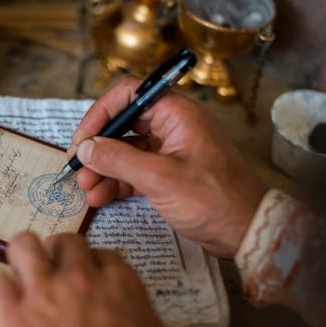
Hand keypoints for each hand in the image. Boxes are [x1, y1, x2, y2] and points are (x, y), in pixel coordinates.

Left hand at [0, 232, 197, 326]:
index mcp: (120, 284)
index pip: (102, 253)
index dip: (95, 265)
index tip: (92, 279)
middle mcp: (80, 279)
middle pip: (64, 242)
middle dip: (61, 255)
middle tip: (58, 274)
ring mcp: (43, 295)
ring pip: (24, 246)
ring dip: (25, 257)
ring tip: (26, 274)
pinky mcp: (14, 319)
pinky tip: (5, 303)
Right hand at [69, 79, 266, 257]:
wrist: (247, 232)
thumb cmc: (215, 200)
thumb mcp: (160, 178)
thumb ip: (118, 160)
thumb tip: (87, 148)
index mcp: (178, 114)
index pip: (130, 94)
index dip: (101, 112)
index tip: (83, 138)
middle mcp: (174, 126)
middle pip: (124, 124)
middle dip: (98, 146)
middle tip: (78, 167)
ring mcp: (172, 151)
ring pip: (127, 150)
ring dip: (104, 168)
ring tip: (86, 189)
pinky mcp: (170, 174)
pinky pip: (136, 170)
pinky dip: (117, 181)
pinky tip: (101, 197)